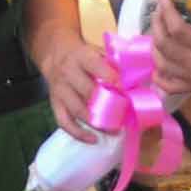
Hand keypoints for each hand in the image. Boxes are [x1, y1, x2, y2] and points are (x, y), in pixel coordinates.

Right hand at [32, 18, 114, 137]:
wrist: (57, 55)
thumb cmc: (85, 57)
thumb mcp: (98, 52)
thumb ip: (114, 64)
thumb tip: (135, 80)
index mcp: (82, 57)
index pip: (95, 66)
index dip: (110, 77)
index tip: (124, 88)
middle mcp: (68, 73)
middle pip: (86, 91)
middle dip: (106, 104)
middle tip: (123, 114)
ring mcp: (60, 91)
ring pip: (76, 109)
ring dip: (96, 122)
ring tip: (114, 130)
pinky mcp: (55, 104)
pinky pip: (64, 122)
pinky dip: (78, 133)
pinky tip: (93, 139)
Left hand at [148, 0, 190, 96]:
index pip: (177, 29)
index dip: (166, 11)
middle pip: (164, 45)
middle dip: (157, 23)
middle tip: (158, 9)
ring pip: (161, 63)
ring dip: (154, 44)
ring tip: (158, 28)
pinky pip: (167, 84)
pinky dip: (158, 74)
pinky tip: (160, 60)